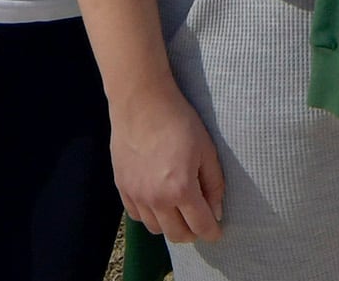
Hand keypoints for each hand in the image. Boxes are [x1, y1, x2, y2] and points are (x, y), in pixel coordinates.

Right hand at [112, 88, 227, 242]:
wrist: (142, 103)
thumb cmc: (180, 122)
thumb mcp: (207, 150)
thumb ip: (214, 184)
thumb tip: (216, 212)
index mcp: (181, 189)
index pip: (200, 226)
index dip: (212, 233)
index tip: (216, 232)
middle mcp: (156, 199)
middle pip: (177, 235)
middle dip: (193, 233)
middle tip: (200, 222)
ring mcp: (136, 195)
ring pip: (155, 229)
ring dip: (170, 225)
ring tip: (179, 211)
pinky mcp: (122, 187)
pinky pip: (137, 216)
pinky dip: (150, 215)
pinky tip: (158, 202)